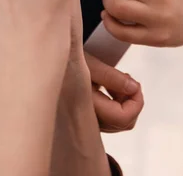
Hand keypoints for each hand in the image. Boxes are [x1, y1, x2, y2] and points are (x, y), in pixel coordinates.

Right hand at [61, 0, 143, 132]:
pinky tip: (109, 87)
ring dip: (123, 102)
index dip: (136, 102)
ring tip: (116, 81)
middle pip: (123, 124)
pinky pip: (109, 117)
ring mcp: (85, 119)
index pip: (122, 118)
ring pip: (118, 122)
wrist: (46, 59)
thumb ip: (111, 77)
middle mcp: (85, 118)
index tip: (135, 83)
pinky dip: (115, 103)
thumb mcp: (88, 62)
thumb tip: (134, 88)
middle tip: (127, 80)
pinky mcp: (85, 114)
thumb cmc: (65, 57)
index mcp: (85, 105)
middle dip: (131, 102)